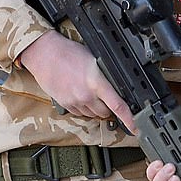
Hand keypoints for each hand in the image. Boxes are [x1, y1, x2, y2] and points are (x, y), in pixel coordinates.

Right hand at [19, 31, 135, 131]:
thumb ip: (104, 76)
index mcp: (96, 82)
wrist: (44, 54)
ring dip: (95, 108)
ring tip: (89, 91)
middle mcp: (86, 95)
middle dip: (109, 107)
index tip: (136, 128)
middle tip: (105, 95)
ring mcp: (75, 102)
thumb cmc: (68, 52)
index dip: (130, 119)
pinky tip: (79, 94)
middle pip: (106, 113)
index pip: (118, 105)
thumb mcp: (93, 58)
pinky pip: (80, 113)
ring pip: (93, 115)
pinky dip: (83, 108)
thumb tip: (116, 86)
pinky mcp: (65, 105)